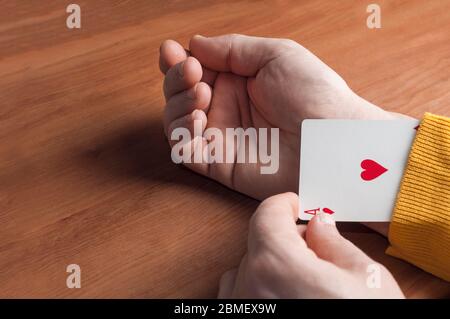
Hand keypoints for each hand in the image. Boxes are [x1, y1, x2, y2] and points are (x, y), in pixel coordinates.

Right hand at [159, 34, 394, 199]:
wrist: (331, 139)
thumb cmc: (314, 93)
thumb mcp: (275, 55)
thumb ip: (231, 49)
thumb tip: (195, 44)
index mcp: (239, 81)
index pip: (196, 70)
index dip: (179, 61)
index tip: (172, 50)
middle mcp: (227, 108)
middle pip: (180, 94)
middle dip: (176, 78)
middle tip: (191, 70)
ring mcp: (222, 137)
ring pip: (177, 121)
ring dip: (178, 101)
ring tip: (200, 90)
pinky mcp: (220, 164)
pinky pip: (185, 150)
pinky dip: (181, 131)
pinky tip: (198, 114)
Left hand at [218, 193, 403, 297]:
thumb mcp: (366, 281)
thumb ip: (335, 243)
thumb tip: (320, 225)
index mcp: (276, 265)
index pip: (267, 215)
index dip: (285, 205)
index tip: (296, 205)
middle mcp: (248, 288)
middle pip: (258, 243)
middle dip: (286, 240)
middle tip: (315, 251)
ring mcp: (240, 310)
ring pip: (244, 272)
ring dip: (270, 267)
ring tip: (303, 283)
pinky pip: (235, 298)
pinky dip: (256, 291)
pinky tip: (284, 299)